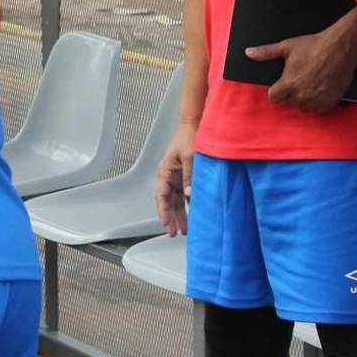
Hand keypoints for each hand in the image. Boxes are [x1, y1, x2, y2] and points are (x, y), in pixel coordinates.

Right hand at [155, 122, 195, 236]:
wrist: (194, 124)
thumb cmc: (188, 137)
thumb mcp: (190, 158)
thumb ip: (190, 177)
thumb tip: (189, 196)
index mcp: (165, 171)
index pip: (162, 196)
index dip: (163, 212)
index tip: (166, 224)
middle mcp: (169, 175)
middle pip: (167, 201)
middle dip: (170, 218)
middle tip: (174, 233)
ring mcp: (177, 176)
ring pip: (175, 200)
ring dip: (179, 214)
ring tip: (184, 229)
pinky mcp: (185, 175)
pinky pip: (184, 194)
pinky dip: (187, 205)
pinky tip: (193, 214)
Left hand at [246, 29, 356, 113]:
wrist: (340, 48)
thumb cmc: (313, 46)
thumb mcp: (286, 47)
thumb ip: (266, 53)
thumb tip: (248, 53)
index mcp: (288, 85)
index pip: (274, 98)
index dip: (275, 91)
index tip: (280, 85)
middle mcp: (302, 96)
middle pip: (288, 103)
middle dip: (289, 95)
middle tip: (296, 82)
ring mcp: (317, 100)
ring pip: (304, 107)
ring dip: (303, 100)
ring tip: (308, 86)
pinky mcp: (331, 101)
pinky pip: (319, 109)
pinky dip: (318, 103)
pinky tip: (319, 91)